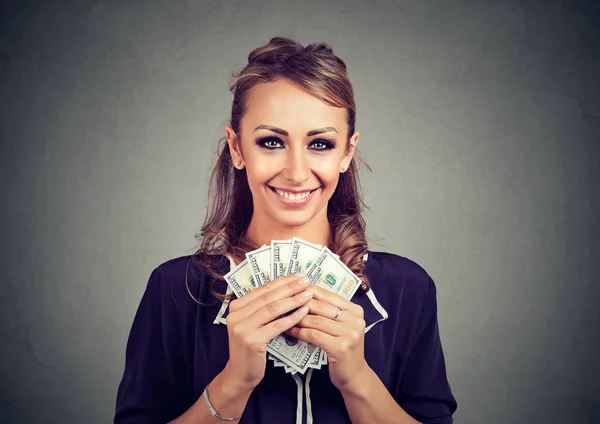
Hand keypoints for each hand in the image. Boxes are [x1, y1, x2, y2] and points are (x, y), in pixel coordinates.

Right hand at [223, 273, 312, 390]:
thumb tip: (287, 288)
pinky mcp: (252, 340)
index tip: (299, 275)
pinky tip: (304, 312)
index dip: (282, 281)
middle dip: (290, 287)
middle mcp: (235, 314)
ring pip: (273, 309)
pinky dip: (292, 317)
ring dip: (293, 300)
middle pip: (268, 297)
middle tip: (306, 281)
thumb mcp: (253, 323)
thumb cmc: (251, 346)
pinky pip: (277, 325)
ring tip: (308, 294)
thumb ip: (263, 307)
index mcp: (236, 306)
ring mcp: (242, 327)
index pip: (263, 289)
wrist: (240, 373)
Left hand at [285, 286, 368, 391]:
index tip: (292, 290)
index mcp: (355, 310)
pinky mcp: (340, 348)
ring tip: (283, 316)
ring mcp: (349, 334)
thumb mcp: (340, 325)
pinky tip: (289, 330)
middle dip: (299, 304)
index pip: (328, 295)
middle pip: (321, 306)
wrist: (354, 374)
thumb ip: (328, 311)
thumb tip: (302, 295)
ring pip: (315, 320)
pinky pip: (313, 335)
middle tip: (282, 302)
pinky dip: (299, 332)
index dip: (308, 291)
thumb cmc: (343, 347)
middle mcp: (355, 320)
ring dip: (296, 318)